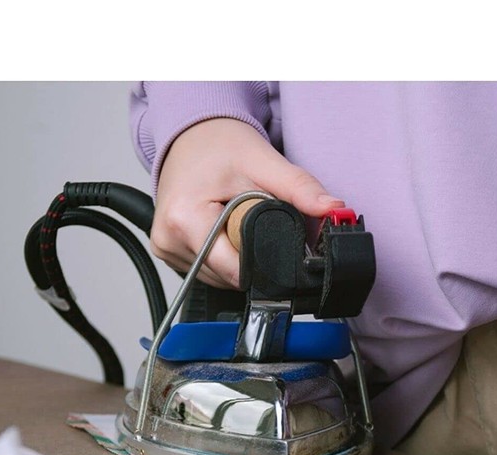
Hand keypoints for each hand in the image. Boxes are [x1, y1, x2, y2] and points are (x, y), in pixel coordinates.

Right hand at [150, 118, 343, 287]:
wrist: (192, 135)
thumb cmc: (219, 145)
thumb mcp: (264, 162)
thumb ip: (300, 188)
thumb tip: (332, 208)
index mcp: (184, 220)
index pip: (234, 270)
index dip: (262, 261)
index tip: (272, 237)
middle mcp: (167, 238)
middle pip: (228, 276)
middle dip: (250, 255)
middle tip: (249, 217)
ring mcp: (165, 247)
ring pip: (219, 277)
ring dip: (237, 256)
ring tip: (234, 219)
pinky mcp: (167, 250)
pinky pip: (207, 269)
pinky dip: (222, 255)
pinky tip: (222, 227)